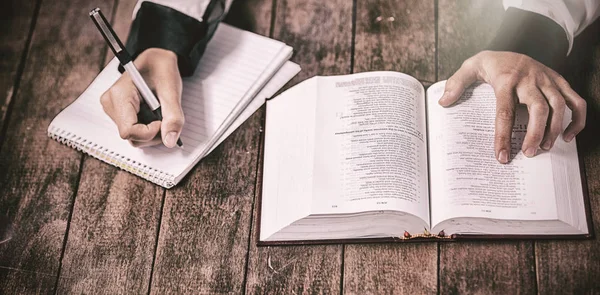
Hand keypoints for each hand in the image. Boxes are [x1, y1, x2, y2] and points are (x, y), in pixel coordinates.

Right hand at [100, 48, 183, 147]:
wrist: (156, 60)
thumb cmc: (161, 68)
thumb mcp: (171, 89)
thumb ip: (173, 116)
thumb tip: (170, 141)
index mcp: (120, 95)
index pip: (129, 131)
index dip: (150, 132)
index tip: (163, 120)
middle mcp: (111, 103)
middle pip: (132, 136)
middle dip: (153, 134)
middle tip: (166, 118)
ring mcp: (113, 109)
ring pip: (134, 137)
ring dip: (152, 132)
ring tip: (161, 113)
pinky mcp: (119, 113)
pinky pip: (134, 131)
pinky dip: (148, 128)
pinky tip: (154, 114)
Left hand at [439, 51, 585, 163]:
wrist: (514, 44)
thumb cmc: (492, 62)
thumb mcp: (470, 66)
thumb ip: (456, 83)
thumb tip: (444, 102)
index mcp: (506, 79)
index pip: (505, 111)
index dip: (503, 136)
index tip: (501, 155)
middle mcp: (530, 79)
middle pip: (539, 108)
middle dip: (535, 134)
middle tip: (528, 154)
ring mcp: (547, 79)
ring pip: (559, 105)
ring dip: (554, 129)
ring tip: (544, 148)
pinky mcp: (559, 81)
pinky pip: (576, 100)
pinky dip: (577, 119)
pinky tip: (568, 136)